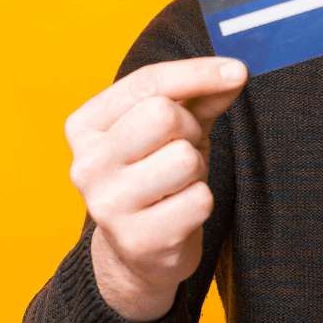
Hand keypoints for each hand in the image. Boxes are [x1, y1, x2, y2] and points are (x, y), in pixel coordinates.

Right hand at [64, 57, 247, 321]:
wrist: (138, 251)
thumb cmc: (155, 175)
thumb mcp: (171, 129)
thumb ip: (200, 96)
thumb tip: (235, 72)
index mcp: (85, 127)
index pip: (146, 83)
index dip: (197, 72)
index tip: (238, 70)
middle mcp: (86, 164)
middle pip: (164, 115)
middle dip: (189, 130)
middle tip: (183, 150)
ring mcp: (107, 205)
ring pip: (184, 159)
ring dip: (197, 169)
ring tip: (179, 183)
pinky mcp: (137, 240)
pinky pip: (199, 199)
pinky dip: (201, 201)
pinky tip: (179, 211)